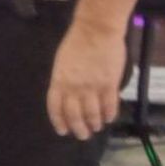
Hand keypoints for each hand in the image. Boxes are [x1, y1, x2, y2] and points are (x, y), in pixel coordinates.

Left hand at [46, 23, 126, 139]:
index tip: (62, 130)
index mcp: (59, 80)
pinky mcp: (109, 84)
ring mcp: (92, 87)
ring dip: (94, 123)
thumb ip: (64, 79)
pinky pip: (109, 105)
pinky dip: (109, 114)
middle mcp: (74, 87)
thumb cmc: (76, 42)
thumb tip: (69, 95)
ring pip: (92, 113)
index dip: (59, 121)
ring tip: (96, 127)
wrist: (96, 30)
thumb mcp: (62, 62)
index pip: (55, 107)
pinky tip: (109, 118)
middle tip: (83, 135)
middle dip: (78, 128)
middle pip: (74, 114)